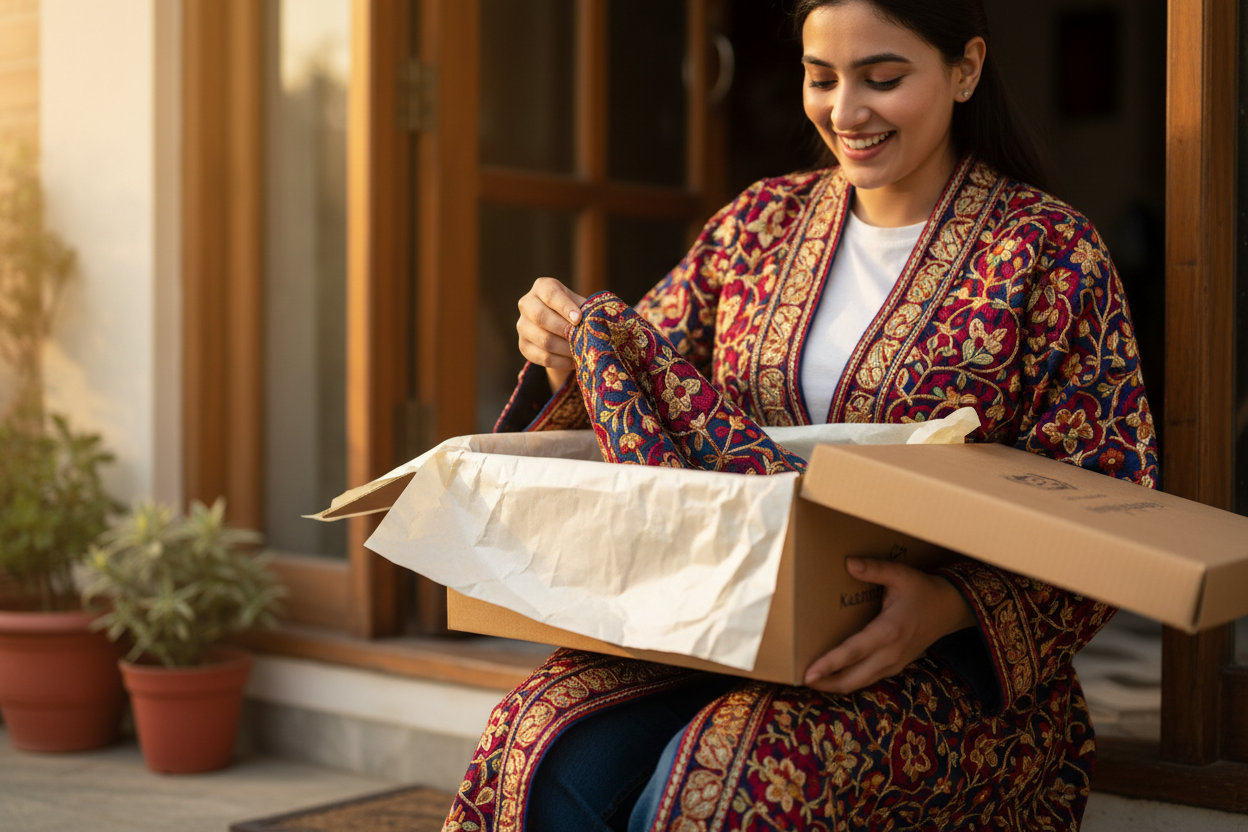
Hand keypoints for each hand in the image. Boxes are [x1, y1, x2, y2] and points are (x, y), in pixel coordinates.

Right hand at [516, 277, 587, 392]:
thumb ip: (586, 310)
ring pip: (543, 340)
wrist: (561, 328)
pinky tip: (573, 361)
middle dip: (564, 329)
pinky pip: (542, 358)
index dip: (565, 307)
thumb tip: (595, 321)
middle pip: (540, 317)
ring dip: (565, 349)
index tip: (578, 319)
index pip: (551, 294)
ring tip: (580, 351)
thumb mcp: (580, 305)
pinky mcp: (523, 346)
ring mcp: (522, 325)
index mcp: (542, 287)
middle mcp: (527, 303)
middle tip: (580, 338)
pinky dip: (561, 362)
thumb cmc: (575, 312)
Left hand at [804, 557, 975, 693]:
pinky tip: (834, 676)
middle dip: (826, 683)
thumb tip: (849, 563)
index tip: (808, 673)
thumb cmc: (922, 590)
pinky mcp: (896, 666)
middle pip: (853, 679)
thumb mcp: (901, 575)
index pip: (853, 653)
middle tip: (800, 679)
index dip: (829, 665)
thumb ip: (875, 569)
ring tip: (812, 680)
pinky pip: (868, 679)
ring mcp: (894, 664)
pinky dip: (850, 681)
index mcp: (888, 632)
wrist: (950, 609)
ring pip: (860, 683)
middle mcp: (890, 653)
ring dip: (836, 684)